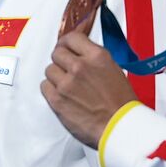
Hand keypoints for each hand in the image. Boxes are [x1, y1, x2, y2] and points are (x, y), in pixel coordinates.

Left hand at [41, 31, 138, 147]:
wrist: (120, 128)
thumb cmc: (121, 105)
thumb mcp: (113, 71)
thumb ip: (93, 60)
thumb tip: (79, 53)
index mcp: (97, 57)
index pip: (72, 38)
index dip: (67, 43)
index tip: (65, 47)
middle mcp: (80, 67)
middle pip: (57, 53)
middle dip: (61, 60)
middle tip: (66, 69)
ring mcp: (66, 83)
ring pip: (49, 70)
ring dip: (56, 77)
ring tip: (68, 87)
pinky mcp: (57, 99)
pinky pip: (44, 86)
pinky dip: (51, 90)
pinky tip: (62, 96)